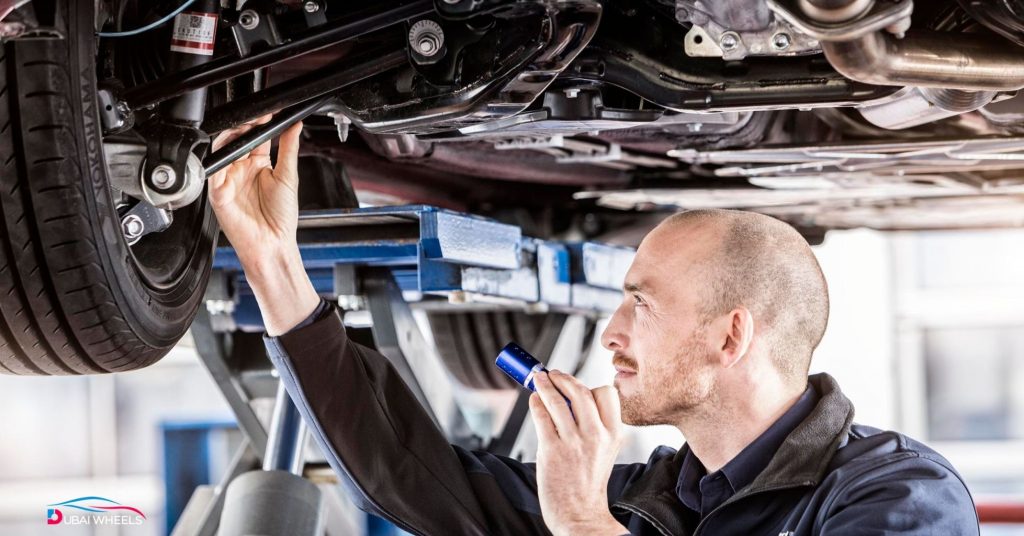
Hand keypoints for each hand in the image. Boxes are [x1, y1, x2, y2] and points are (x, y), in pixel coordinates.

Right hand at [208, 116, 318, 335]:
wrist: (274, 245)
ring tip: (245, 131)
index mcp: (256, 166)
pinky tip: (232, 155)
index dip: (258, 124)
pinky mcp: (218, 194)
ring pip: (221, 152)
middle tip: (256, 118)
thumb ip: (289, 148)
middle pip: (235, 140)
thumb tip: (295, 125)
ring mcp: (227, 181)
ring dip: (231, 139)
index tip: (269, 113)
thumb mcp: (288, 176)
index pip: (253, 137)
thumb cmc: (280, 219)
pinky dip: (220, 162)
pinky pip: (213, 174)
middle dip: (243, 126)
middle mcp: (240, 171)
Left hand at [530, 370, 627, 535]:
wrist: (580, 515)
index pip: (606, 394)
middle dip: (563, 377)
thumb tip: (569, 397)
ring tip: (538, 379)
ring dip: (544, 384)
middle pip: (580, 391)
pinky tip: (534, 401)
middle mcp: (596, 436)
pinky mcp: (551, 451)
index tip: (575, 384)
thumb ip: (594, 426)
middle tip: (553, 374)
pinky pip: (542, 416)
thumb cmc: (588, 483)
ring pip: (557, 400)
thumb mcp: (605, 451)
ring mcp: (573, 443)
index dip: (589, 385)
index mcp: (613, 434)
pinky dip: (536, 403)